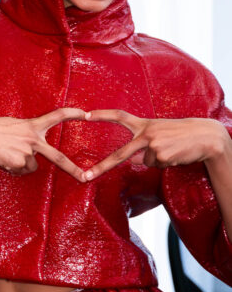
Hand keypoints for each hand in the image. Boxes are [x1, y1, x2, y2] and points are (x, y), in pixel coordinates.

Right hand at [0, 108, 87, 179]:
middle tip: (84, 178)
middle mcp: (33, 139)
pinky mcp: (19, 163)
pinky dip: (12, 168)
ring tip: (6, 154)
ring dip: (20, 164)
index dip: (74, 113)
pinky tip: (2, 159)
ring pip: (31, 166)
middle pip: (58, 157)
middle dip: (72, 169)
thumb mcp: (13, 126)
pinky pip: (20, 171)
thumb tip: (31, 152)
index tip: (86, 114)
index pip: (57, 115)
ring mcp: (27, 152)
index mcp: (32, 125)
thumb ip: (26, 135)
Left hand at [82, 110, 231, 179]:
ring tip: (172, 149)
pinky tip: (176, 154)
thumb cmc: (180, 134)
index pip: (119, 116)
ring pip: (146, 162)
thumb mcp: (159, 133)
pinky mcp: (161, 155)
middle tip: (85, 176)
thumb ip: (143, 144)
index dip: (101, 115)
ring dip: (158, 160)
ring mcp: (153, 145)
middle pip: (120, 153)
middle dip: (102, 166)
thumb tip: (134, 160)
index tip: (84, 115)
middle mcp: (146, 133)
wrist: (206, 136)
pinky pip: (156, 166)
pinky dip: (165, 163)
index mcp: (144, 124)